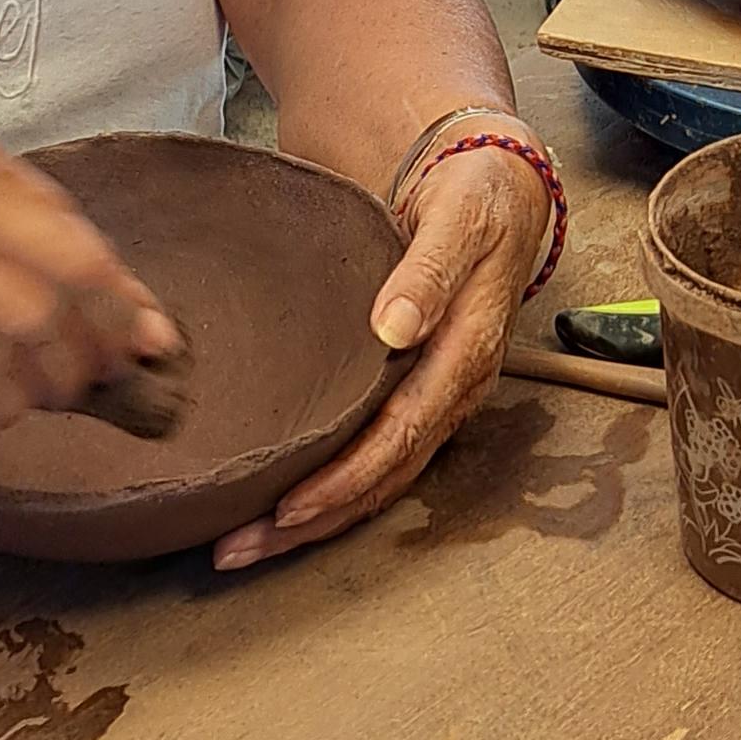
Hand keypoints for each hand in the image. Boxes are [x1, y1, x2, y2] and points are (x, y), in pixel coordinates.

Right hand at [0, 126, 181, 429]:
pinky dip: (2, 396)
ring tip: (55, 398)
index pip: (72, 222)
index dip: (123, 282)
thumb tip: (82, 284)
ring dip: (60, 373)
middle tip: (124, 372)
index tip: (152, 326)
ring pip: (34, 323)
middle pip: (72, 270)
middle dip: (113, 329)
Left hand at [213, 140, 553, 570]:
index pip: (403, 433)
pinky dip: (332, 488)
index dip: (348, 477)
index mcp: (467, 353)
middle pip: (386, 476)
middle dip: (314, 521)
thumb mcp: (459, 219)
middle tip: (239, 548)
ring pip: (381, 476)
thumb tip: (395, 327)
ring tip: (245, 544)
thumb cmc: (476, 200)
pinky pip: (378, 455)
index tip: (289, 508)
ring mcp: (439, 396)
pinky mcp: (419, 392)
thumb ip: (429, 271)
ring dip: (316, 517)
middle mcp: (456, 389)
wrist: (501, 191)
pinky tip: (286, 504)